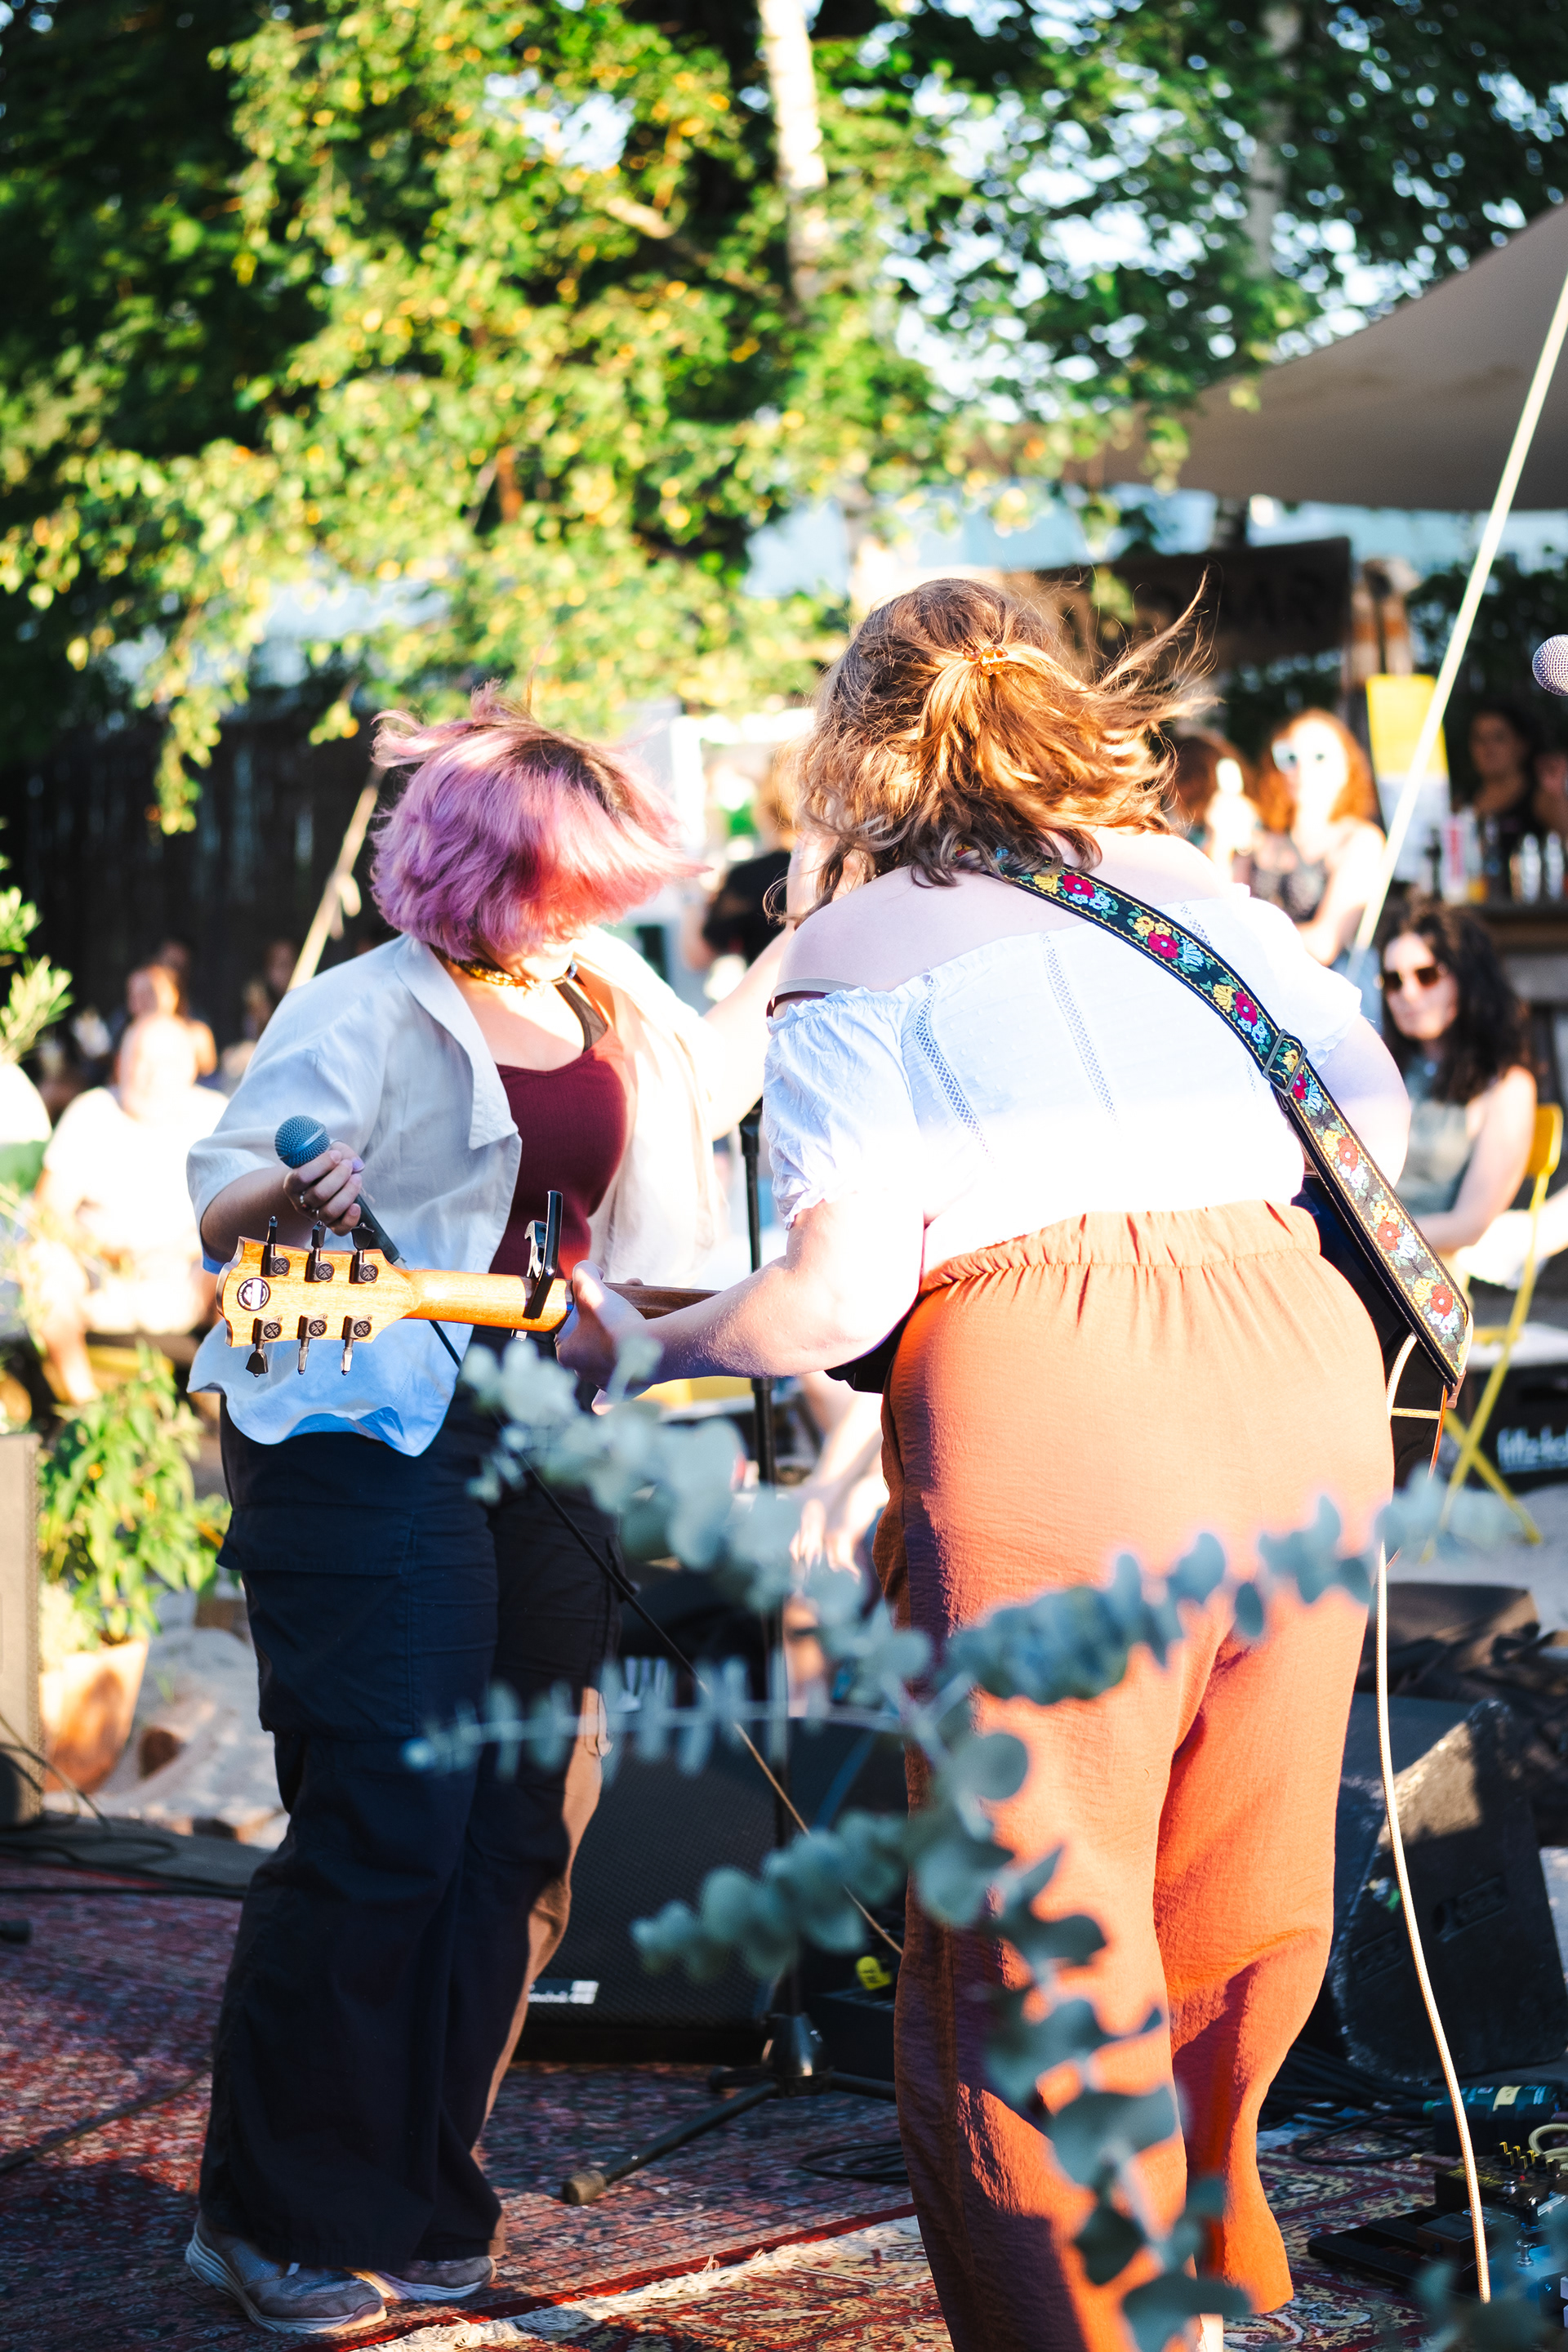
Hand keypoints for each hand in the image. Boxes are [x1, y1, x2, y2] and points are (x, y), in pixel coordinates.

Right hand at [283, 1141, 364, 1232]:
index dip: (321, 1165)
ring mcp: (316, 1215)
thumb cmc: (324, 1164)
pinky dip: (350, 1219)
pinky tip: (356, 1206)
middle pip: (318, 1195)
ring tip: (356, 1178)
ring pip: (329, 1212)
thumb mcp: (327, 1151)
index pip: (302, 1177)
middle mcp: (302, 1202)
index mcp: (293, 1183)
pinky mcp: (332, 1224)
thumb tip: (357, 1165)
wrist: (322, 1181)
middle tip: (348, 1165)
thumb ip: (341, 1151)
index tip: (336, 1155)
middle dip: (338, 1177)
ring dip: (347, 1194)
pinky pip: (340, 1229)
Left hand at [558, 1260, 658, 1388]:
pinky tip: (603, 1399)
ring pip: (603, 1360)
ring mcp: (602, 1382)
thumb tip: (586, 1271)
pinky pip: (610, 1394)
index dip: (582, 1312)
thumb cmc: (616, 1321)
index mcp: (567, 1352)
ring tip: (632, 1323)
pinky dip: (608, 1396)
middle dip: (602, 1323)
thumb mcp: (592, 1285)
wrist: (652, 1347)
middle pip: (587, 1341)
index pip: (567, 1329)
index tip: (598, 1303)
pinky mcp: (622, 1390)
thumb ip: (583, 1272)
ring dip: (613, 1344)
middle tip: (620, 1307)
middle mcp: (580, 1371)